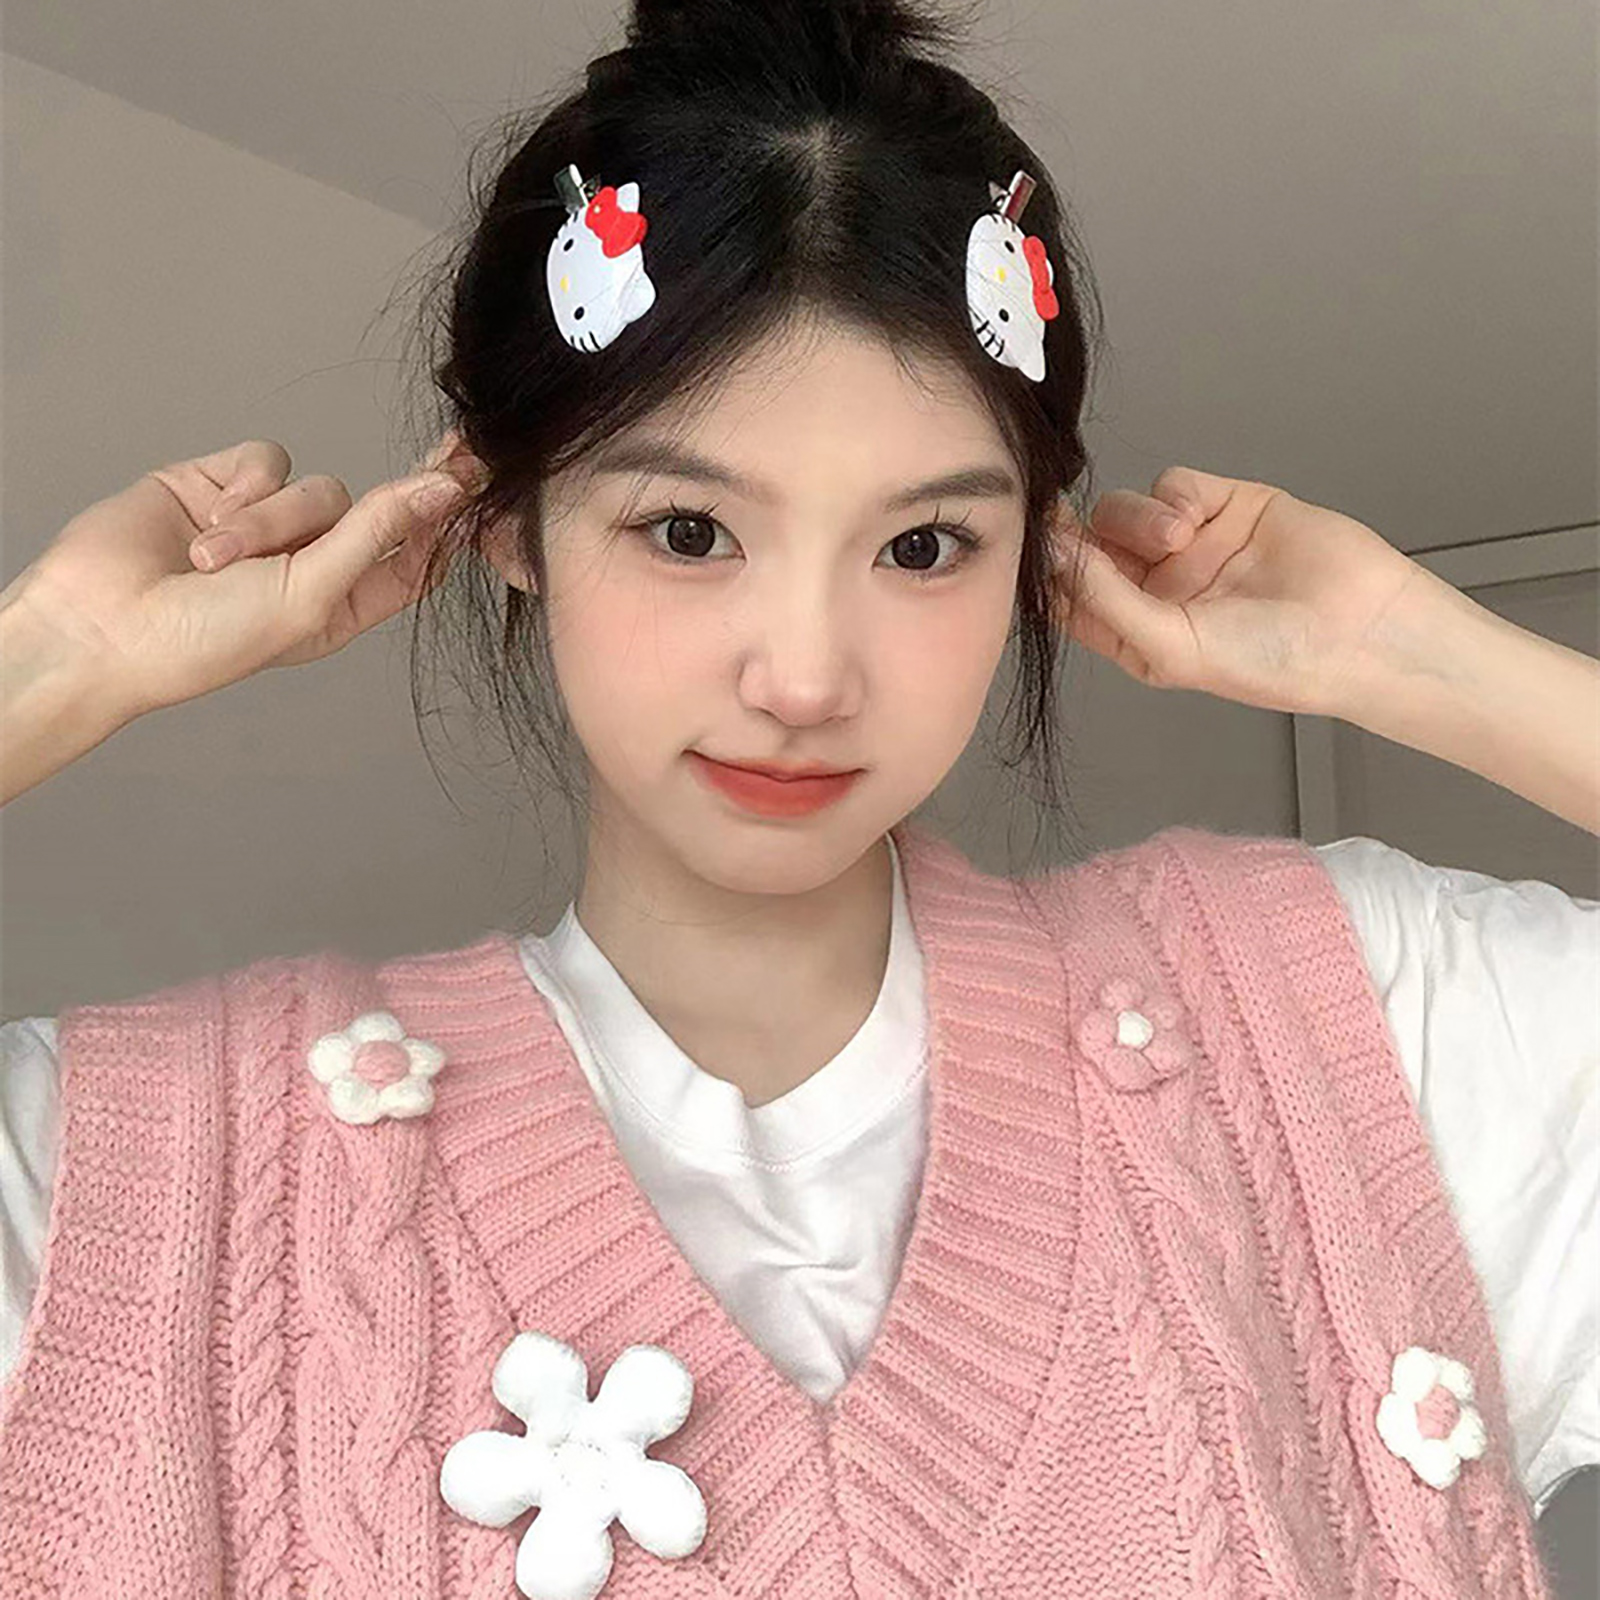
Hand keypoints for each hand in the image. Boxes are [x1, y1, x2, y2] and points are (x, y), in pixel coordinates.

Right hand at [2, 432, 484, 724]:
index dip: (446, 523)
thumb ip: (375, 536)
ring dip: (272, 521)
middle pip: (379, 511)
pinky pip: (267, 461)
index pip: (413, 559)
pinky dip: (243, 491)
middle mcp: (312, 562)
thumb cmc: (207, 638)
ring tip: (218, 561)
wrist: (101, 622)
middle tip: (458, 456)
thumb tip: (439, 493)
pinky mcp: (225, 484)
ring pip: (317, 487)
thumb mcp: (309, 595)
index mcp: (344, 606)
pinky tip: (207, 522)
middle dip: (408, 492)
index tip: (485, 481)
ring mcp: (269, 523)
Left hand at [1046, 465, 1432, 718]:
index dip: (1047, 572)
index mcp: (1138, 633)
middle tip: (1063, 523)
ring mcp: (1192, 546)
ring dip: (1137, 518)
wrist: (1361, 629)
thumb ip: (1106, 600)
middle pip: (1091, 548)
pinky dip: (1173, 495)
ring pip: (1126, 511)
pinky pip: (1173, 484)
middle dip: (1077, 535)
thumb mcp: (1171, 645)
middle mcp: (1159, 589)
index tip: (1027, 546)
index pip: (1072, 599)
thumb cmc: (1274, 661)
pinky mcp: (1226, 506)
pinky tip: (1196, 519)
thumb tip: (1054, 559)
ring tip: (1176, 538)